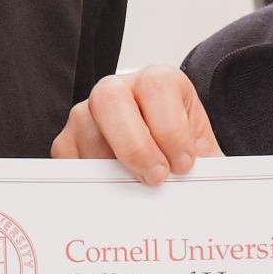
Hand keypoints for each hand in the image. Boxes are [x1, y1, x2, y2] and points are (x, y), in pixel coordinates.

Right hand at [52, 66, 220, 184]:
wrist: (175, 170)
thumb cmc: (188, 158)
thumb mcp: (205, 158)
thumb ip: (206, 168)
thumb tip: (197, 190)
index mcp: (159, 82)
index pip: (157, 87)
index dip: (171, 129)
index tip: (183, 164)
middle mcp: (120, 89)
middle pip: (110, 99)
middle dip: (135, 145)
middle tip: (155, 178)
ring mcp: (89, 112)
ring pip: (84, 127)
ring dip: (110, 165)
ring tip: (135, 188)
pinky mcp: (69, 140)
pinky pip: (66, 153)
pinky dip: (86, 176)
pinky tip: (111, 189)